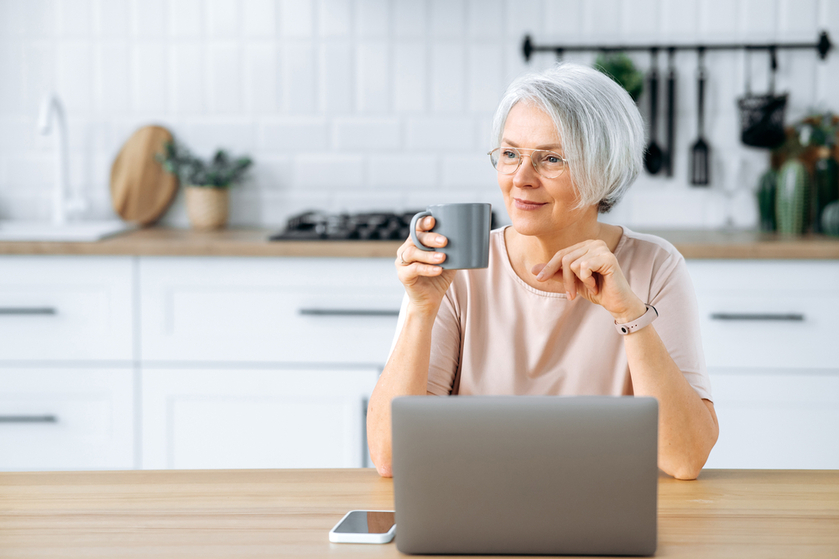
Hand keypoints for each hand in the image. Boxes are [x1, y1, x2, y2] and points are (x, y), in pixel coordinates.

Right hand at [395, 216, 455, 315]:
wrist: (430, 300)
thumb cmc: (438, 277)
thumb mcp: (449, 261)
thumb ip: (453, 250)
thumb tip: (472, 238)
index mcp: (416, 242)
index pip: (417, 228)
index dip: (423, 222)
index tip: (433, 220)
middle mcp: (406, 250)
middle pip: (415, 238)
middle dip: (430, 238)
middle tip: (445, 241)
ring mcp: (402, 263)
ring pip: (412, 253)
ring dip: (428, 254)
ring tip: (443, 257)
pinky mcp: (403, 276)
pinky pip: (413, 269)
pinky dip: (427, 269)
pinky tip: (438, 269)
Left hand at [531, 239, 645, 322]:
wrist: (616, 303)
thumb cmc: (596, 291)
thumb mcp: (572, 282)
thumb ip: (556, 273)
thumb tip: (533, 270)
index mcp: (586, 246)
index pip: (561, 254)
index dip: (549, 267)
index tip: (539, 279)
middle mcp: (594, 243)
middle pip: (564, 258)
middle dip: (566, 280)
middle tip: (572, 295)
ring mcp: (602, 248)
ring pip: (572, 264)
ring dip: (578, 282)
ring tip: (591, 287)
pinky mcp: (607, 258)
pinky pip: (583, 267)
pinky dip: (587, 281)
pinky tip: (596, 285)